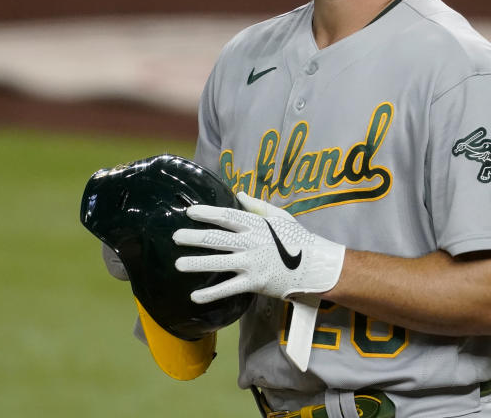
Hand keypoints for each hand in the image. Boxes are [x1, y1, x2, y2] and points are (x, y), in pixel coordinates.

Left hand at [172, 192, 345, 304]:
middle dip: (193, 237)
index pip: (226, 216)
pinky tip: (195, 297)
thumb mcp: (281, 218)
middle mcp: (250, 243)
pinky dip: (210, 294)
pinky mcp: (254, 283)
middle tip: (175, 237)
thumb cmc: (298, 240)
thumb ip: (258, 206)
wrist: (315, 266)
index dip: (207, 213)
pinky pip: (228, 288)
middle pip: (216, 239)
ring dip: (196, 263)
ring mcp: (251, 263)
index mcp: (256, 225)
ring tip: (178, 264)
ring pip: (218, 263)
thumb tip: (239, 194)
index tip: (190, 212)